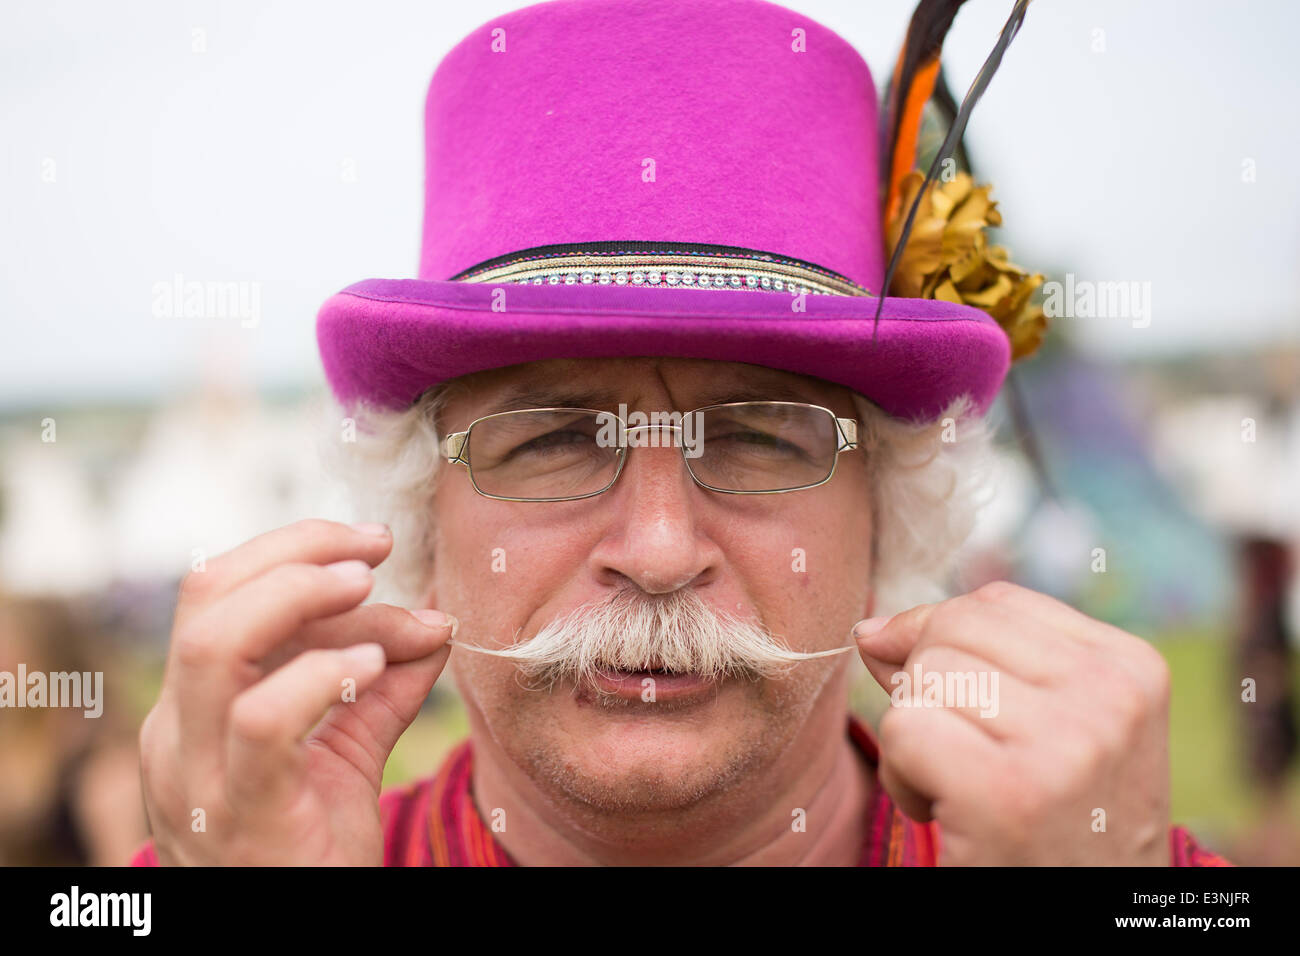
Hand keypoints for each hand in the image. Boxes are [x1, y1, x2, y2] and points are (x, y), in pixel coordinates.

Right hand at [138, 519, 454, 864]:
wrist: (302, 938)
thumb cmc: (314, 844)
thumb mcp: (348, 751)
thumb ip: (384, 686)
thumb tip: (435, 621)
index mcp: (192, 708)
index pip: (216, 592)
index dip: (292, 550)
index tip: (371, 544)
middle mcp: (176, 733)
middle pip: (206, 598)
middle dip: (296, 553)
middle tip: (375, 550)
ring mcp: (199, 775)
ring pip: (215, 647)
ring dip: (299, 598)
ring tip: (369, 590)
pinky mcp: (241, 813)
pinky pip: (263, 721)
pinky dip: (321, 676)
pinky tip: (373, 669)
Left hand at [854, 581, 1170, 864]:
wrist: (1092, 929)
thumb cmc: (1059, 828)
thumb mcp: (1050, 731)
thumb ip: (974, 662)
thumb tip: (871, 630)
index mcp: (1130, 668)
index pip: (992, 603)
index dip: (943, 645)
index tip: (974, 716)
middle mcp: (1109, 696)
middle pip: (950, 632)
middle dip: (929, 692)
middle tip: (971, 762)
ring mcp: (1065, 742)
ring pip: (921, 679)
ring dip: (916, 740)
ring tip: (966, 792)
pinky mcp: (1007, 791)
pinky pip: (903, 731)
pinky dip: (902, 778)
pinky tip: (949, 817)